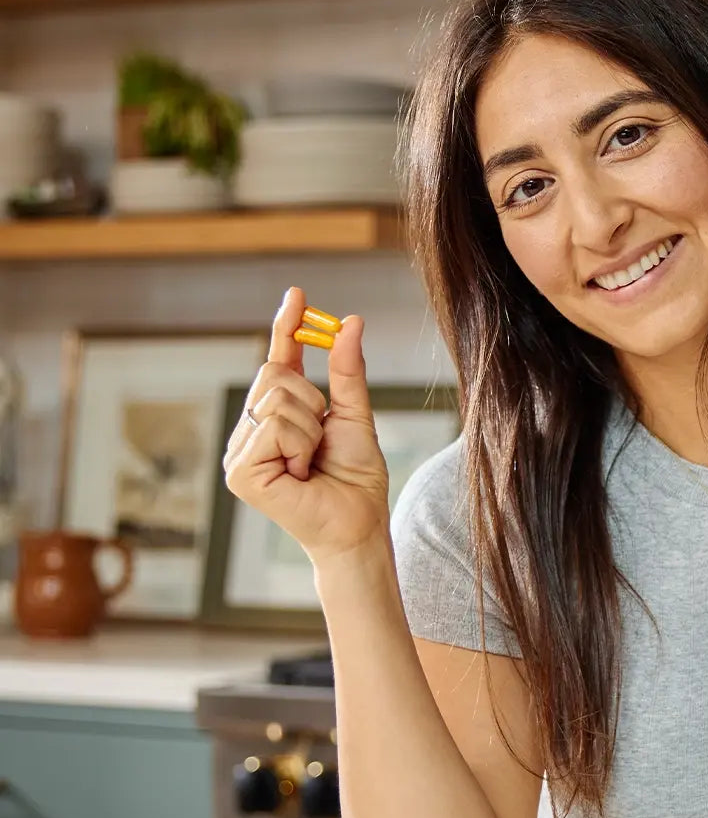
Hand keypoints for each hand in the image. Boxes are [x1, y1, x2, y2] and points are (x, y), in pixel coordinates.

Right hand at [223, 286, 389, 565]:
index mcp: (278, 414)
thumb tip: (349, 321)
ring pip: (276, 399)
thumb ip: (347, 371)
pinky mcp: (239, 472)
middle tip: (319, 442)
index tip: (297, 294)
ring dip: (309, 428)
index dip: (287, 326)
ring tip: (311, 462)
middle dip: (312, 400)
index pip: (278, 360)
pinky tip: (299, 472)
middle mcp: (251, 429)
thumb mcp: (355, 414)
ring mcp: (240, 451)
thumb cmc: (355, 477)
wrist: (357, 523)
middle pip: (273, 374)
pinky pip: (274, 426)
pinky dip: (299, 445)